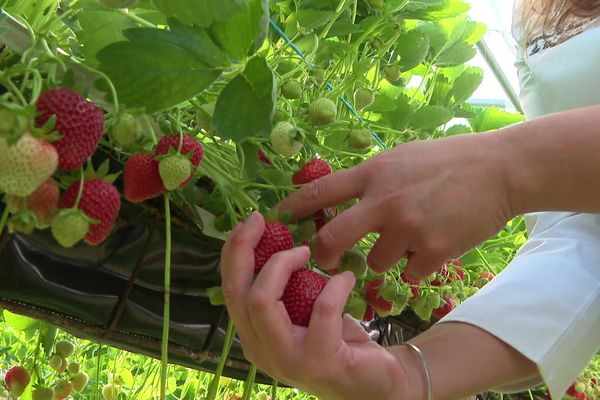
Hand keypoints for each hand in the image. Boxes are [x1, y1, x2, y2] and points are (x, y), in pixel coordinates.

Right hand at [220, 212, 418, 399]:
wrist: (375, 380)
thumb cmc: (336, 338)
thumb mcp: (303, 310)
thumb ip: (286, 286)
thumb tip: (278, 237)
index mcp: (252, 334)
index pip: (229, 288)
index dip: (234, 250)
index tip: (253, 220)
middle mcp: (260, 349)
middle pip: (237, 292)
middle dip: (245, 249)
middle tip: (265, 221)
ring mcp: (286, 360)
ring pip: (262, 301)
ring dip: (284, 265)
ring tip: (308, 251)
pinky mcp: (319, 363)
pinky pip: (321, 309)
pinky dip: (335, 285)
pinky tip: (347, 278)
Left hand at [278, 133, 513, 278]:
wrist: (500, 169)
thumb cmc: (449, 158)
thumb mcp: (402, 156)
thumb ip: (373, 176)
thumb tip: (345, 193)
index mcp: (373, 173)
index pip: (321, 191)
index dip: (294, 206)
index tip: (278, 217)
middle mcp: (384, 202)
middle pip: (333, 238)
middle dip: (324, 255)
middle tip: (326, 261)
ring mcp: (408, 228)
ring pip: (375, 263)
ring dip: (385, 258)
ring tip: (408, 242)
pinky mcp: (433, 251)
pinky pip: (410, 272)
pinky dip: (417, 266)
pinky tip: (433, 248)